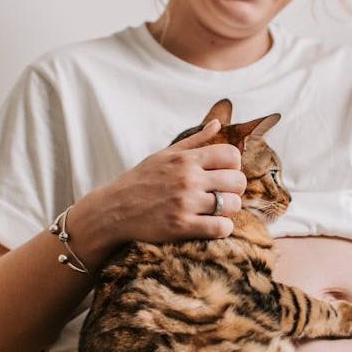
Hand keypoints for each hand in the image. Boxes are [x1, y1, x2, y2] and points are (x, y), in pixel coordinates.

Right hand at [87, 119, 246, 243]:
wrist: (113, 209)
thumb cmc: (141, 180)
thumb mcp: (164, 154)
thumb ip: (195, 140)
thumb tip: (217, 123)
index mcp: (186, 159)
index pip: (231, 155)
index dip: (234, 165)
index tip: (224, 174)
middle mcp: (188, 179)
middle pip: (237, 181)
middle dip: (235, 189)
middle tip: (223, 194)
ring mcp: (186, 203)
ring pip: (232, 205)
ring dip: (230, 210)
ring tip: (218, 211)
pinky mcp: (182, 226)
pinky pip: (221, 228)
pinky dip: (223, 228)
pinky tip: (214, 225)